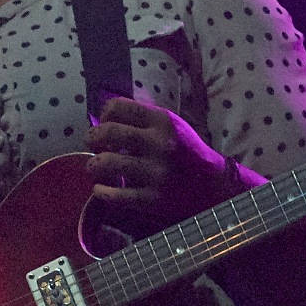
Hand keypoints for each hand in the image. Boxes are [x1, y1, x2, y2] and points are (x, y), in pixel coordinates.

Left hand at [86, 98, 240, 231]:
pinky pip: (114, 195)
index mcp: (162, 121)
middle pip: (108, 132)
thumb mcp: (171, 126)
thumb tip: (103, 117)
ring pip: (107, 163)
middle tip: (92, 144)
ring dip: (93, 165)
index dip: (104, 114)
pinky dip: (101, 191)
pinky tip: (101, 189)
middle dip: (92, 137)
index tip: (104, 123)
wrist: (213, 186)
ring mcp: (155, 172)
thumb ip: (142, 119)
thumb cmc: (185, 152)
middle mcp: (159, 144)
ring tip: (94, 167)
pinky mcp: (152, 199)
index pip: (117, 107)